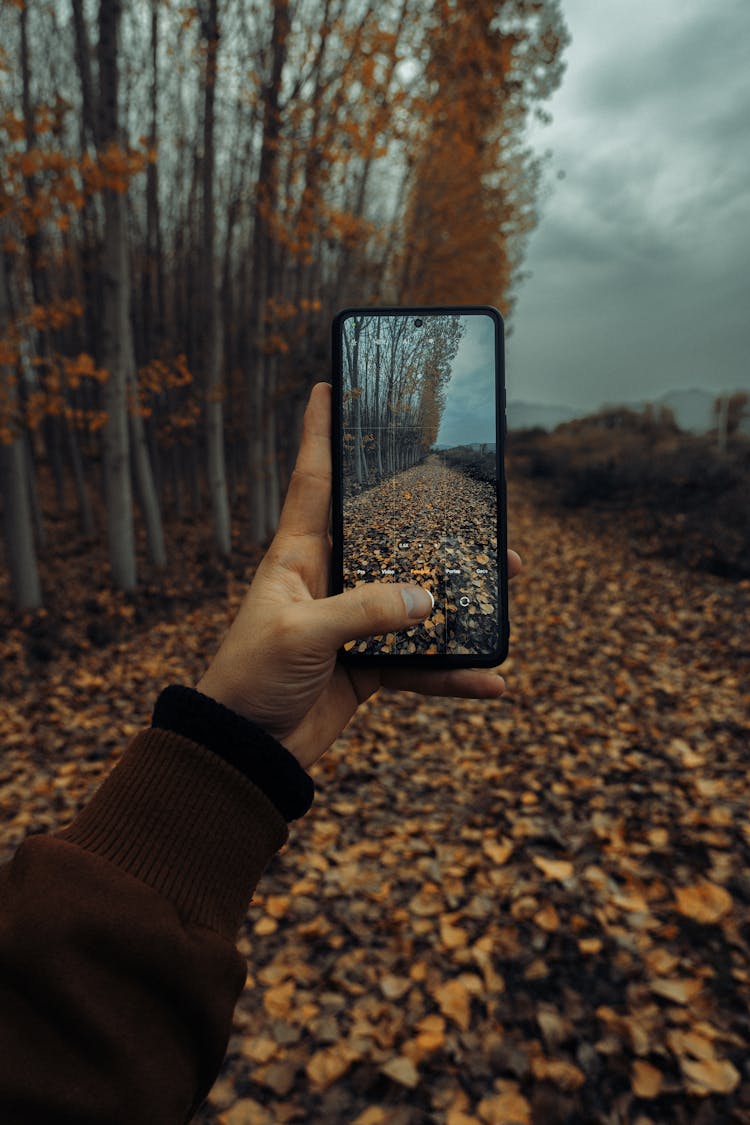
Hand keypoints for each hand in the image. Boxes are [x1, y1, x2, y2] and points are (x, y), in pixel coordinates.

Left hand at [197, 382, 521, 767]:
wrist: (246, 750)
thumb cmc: (251, 677)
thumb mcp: (301, 635)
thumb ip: (363, 612)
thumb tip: (426, 602)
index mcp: (299, 556)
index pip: (313, 481)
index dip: (320, 433)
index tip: (328, 386)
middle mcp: (329, 581)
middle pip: (389, 537)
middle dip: (433, 520)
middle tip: (479, 503)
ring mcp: (352, 624)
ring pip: (416, 599)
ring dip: (462, 595)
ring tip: (510, 581)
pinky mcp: (367, 666)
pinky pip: (421, 665)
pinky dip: (455, 674)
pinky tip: (492, 681)